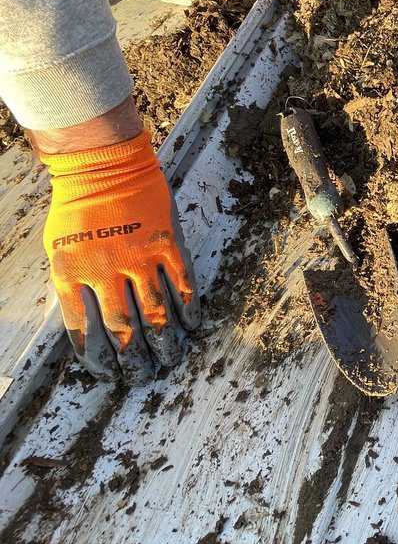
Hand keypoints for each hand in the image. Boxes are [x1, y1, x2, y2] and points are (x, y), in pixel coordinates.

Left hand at [39, 128, 200, 379]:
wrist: (105, 165)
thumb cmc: (78, 206)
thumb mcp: (59, 249)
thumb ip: (72, 287)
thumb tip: (88, 327)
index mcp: (71, 274)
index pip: (84, 332)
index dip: (98, 360)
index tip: (107, 375)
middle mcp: (105, 271)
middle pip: (123, 333)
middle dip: (134, 362)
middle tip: (141, 378)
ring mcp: (139, 258)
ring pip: (156, 317)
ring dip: (165, 346)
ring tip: (169, 362)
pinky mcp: (167, 246)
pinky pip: (182, 289)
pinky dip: (188, 313)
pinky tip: (191, 328)